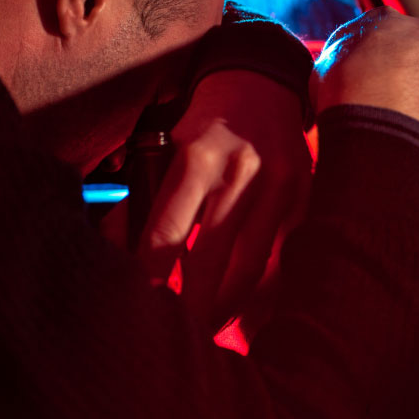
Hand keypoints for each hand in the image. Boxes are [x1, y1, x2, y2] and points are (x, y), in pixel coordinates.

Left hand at [138, 70, 310, 332]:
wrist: (264, 80)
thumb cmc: (206, 121)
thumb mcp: (167, 146)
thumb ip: (144, 196)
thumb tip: (113, 247)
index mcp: (197, 158)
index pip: (167, 232)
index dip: (149, 277)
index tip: (137, 308)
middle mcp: (241, 173)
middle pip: (212, 261)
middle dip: (190, 308)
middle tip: (175, 339)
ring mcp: (279, 187)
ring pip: (253, 268)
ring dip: (227, 309)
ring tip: (207, 335)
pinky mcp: (304, 198)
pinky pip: (286, 259)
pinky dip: (266, 293)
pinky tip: (250, 317)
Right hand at [313, 7, 418, 145]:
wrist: (376, 108)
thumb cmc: (344, 89)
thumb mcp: (324, 64)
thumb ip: (340, 61)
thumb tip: (339, 74)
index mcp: (384, 20)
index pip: (391, 40)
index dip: (385, 67)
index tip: (378, 87)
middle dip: (416, 79)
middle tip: (398, 106)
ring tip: (414, 122)